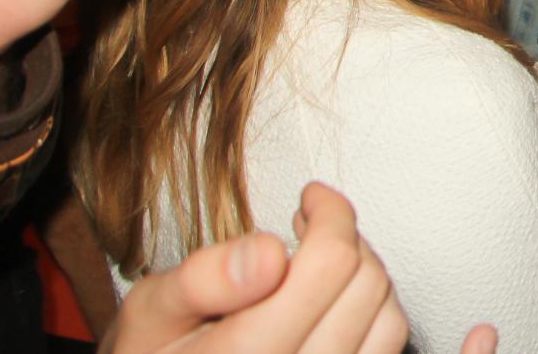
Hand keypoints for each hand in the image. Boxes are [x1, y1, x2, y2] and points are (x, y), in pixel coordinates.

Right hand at [102, 182, 408, 353]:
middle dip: (344, 237)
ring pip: (387, 317)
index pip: (329, 265)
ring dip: (362, 273)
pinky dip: (373, 312)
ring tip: (320, 260)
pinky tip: (334, 300)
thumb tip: (267, 251)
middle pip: (365, 284)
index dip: (330, 213)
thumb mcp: (149, 314)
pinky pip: (385, 347)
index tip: (310, 199)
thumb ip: (200, 280)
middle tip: (308, 224)